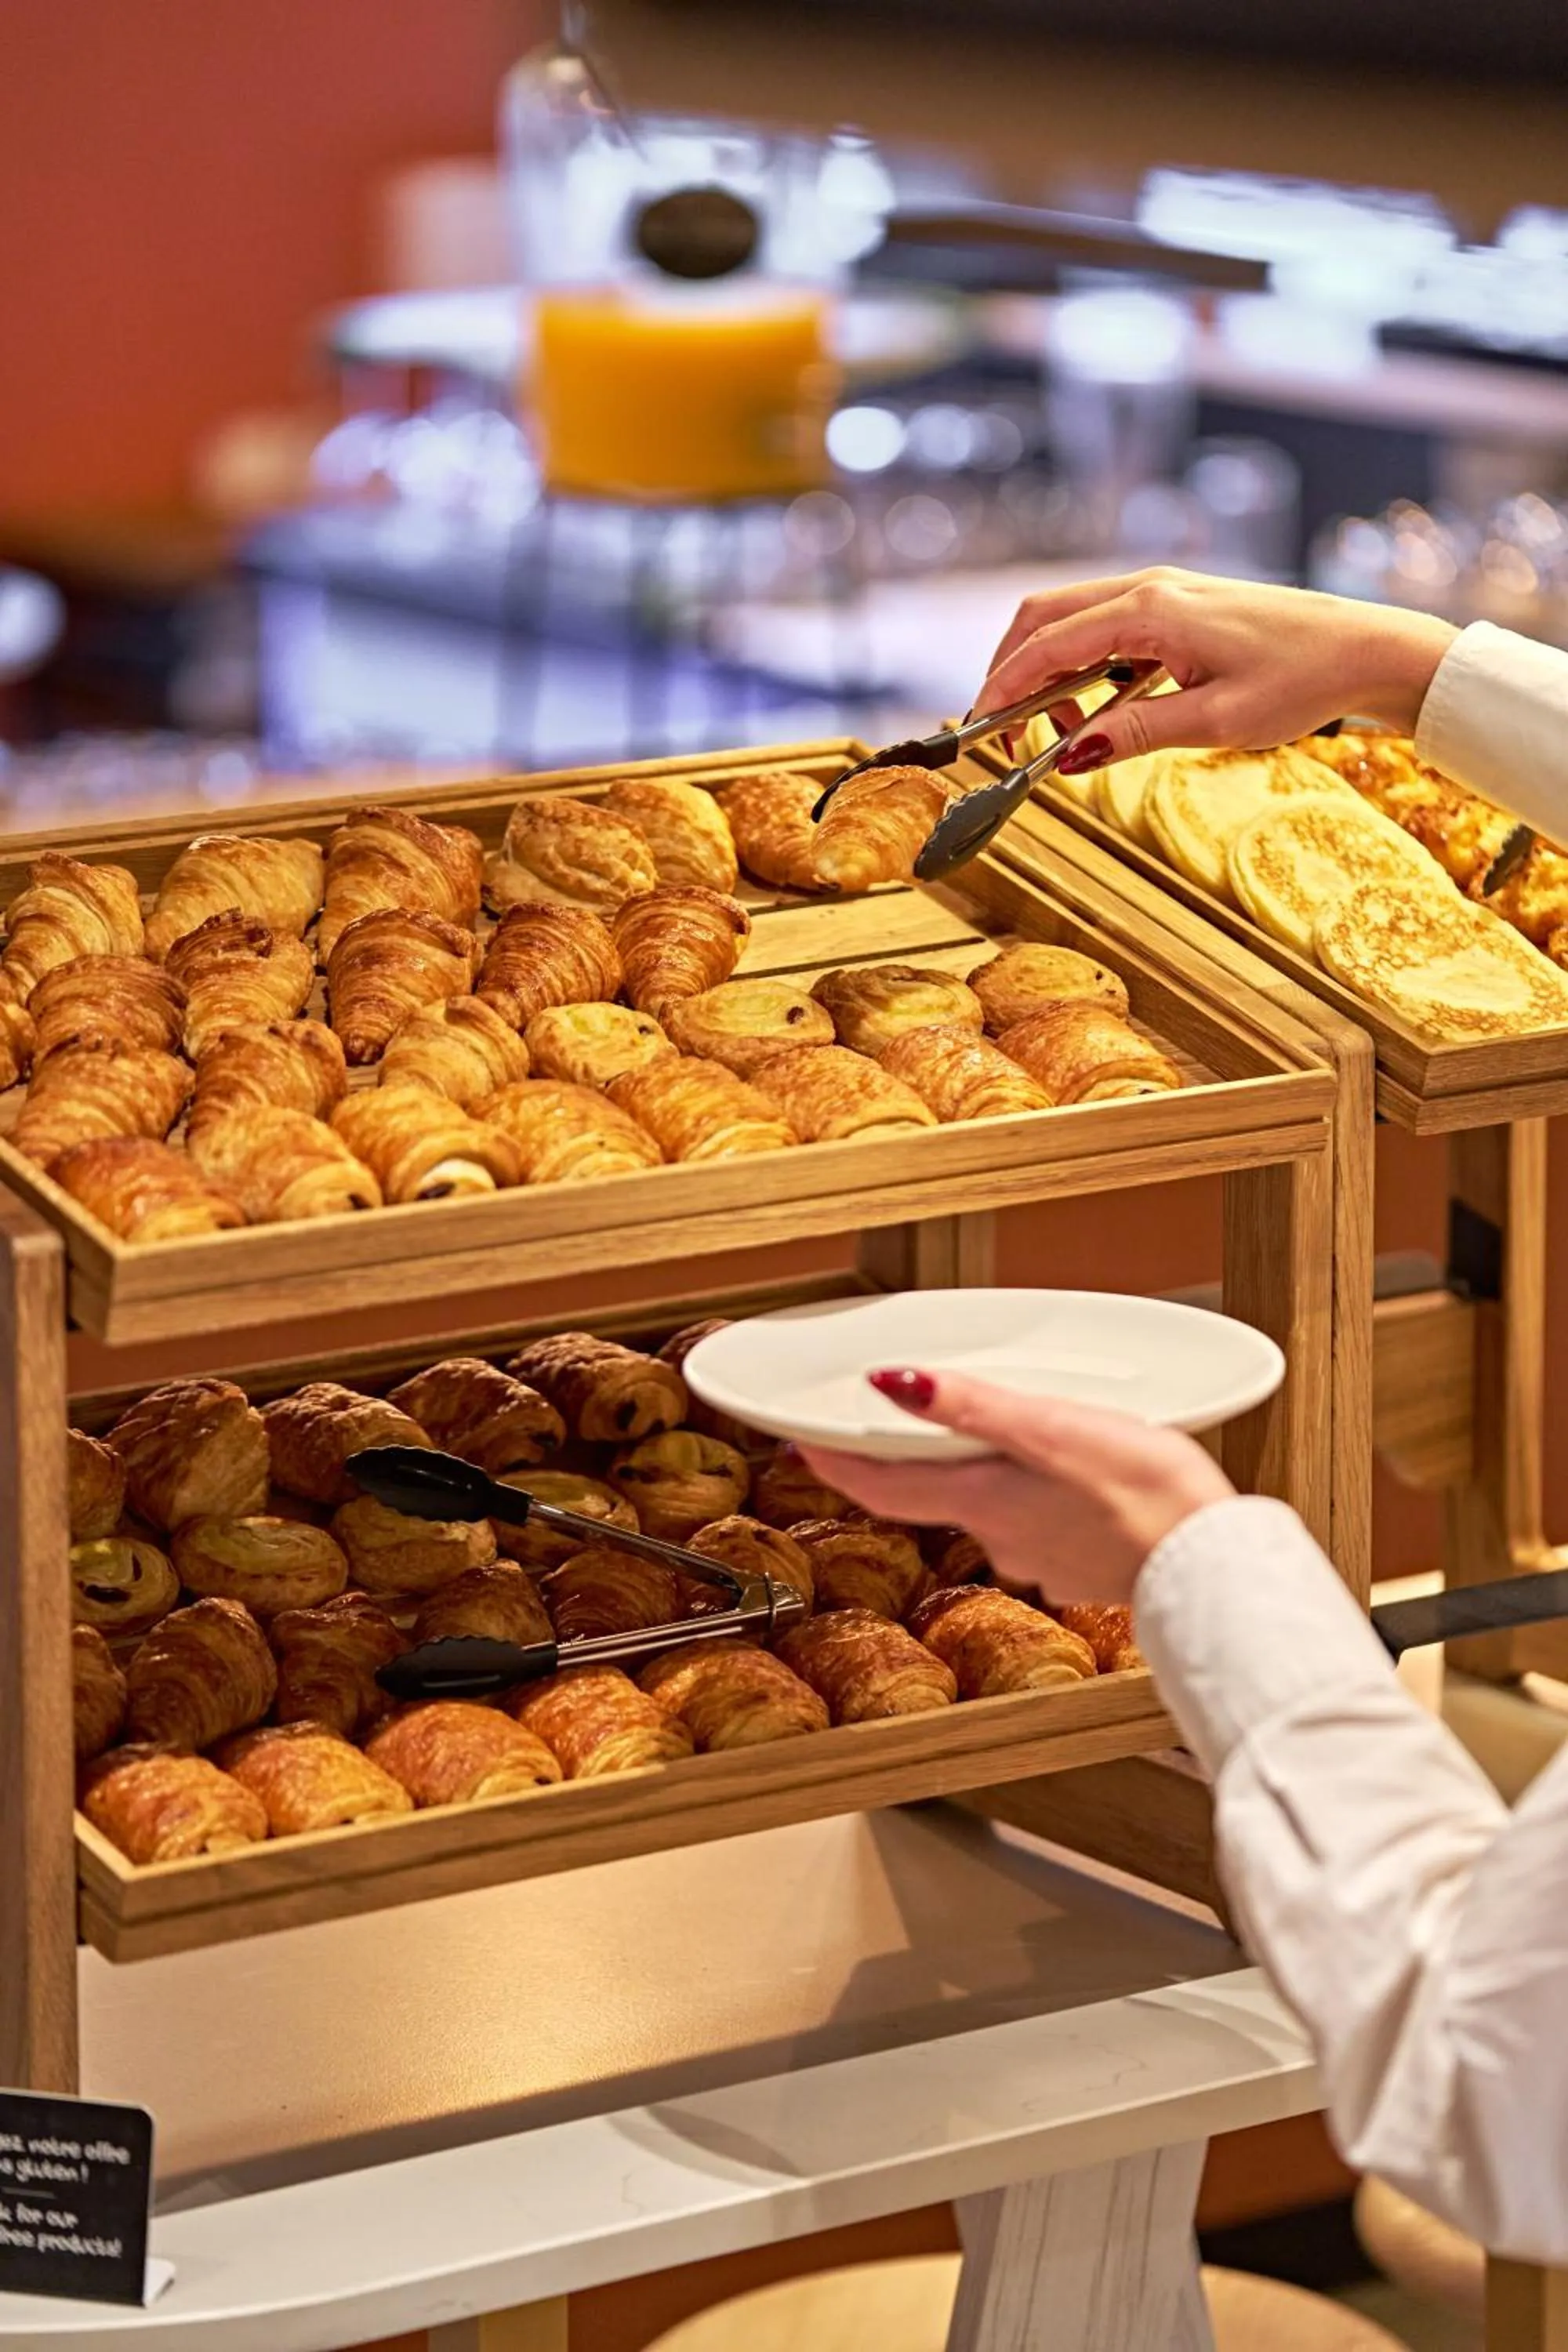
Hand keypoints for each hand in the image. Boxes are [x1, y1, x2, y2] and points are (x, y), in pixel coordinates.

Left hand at [799, 1367, 1233, 1605]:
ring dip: (985, 1479)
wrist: (1213, 1567)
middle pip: (932, 1498)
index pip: (881, 1487)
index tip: (804, 1441)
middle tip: (905, 1423)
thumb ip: (969, 1407)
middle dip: (916, 1462)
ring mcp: (1043, 1557)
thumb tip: (890, 1382)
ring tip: (1002, 1438)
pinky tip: (1070, 1483)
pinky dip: (1040, 1500)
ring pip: (992, 1511)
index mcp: (982, 1500)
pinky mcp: (1086, 1565)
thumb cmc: (1142, 1494)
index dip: (836, 1463)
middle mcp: (1001, 1537)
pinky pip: (1043, 1527)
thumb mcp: (1050, 1429)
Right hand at [975, 568, 1457, 769]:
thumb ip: (1135, 733)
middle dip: (1011, 671)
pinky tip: (1102, 706)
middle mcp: (1149, 587)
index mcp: (1152, 610)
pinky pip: (1107, 625)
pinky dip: (1083, 663)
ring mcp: (1163, 591)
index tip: (980, 730)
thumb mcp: (1215, 721)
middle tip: (1003, 730)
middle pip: (1045, 617)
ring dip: (1048, 669)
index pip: (1049, 644)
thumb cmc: (1303, 680)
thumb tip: (1069, 753)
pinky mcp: (1178, 605)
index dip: (1003, 688)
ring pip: (1072, 618)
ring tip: (1059, 729)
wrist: (1365, 649)